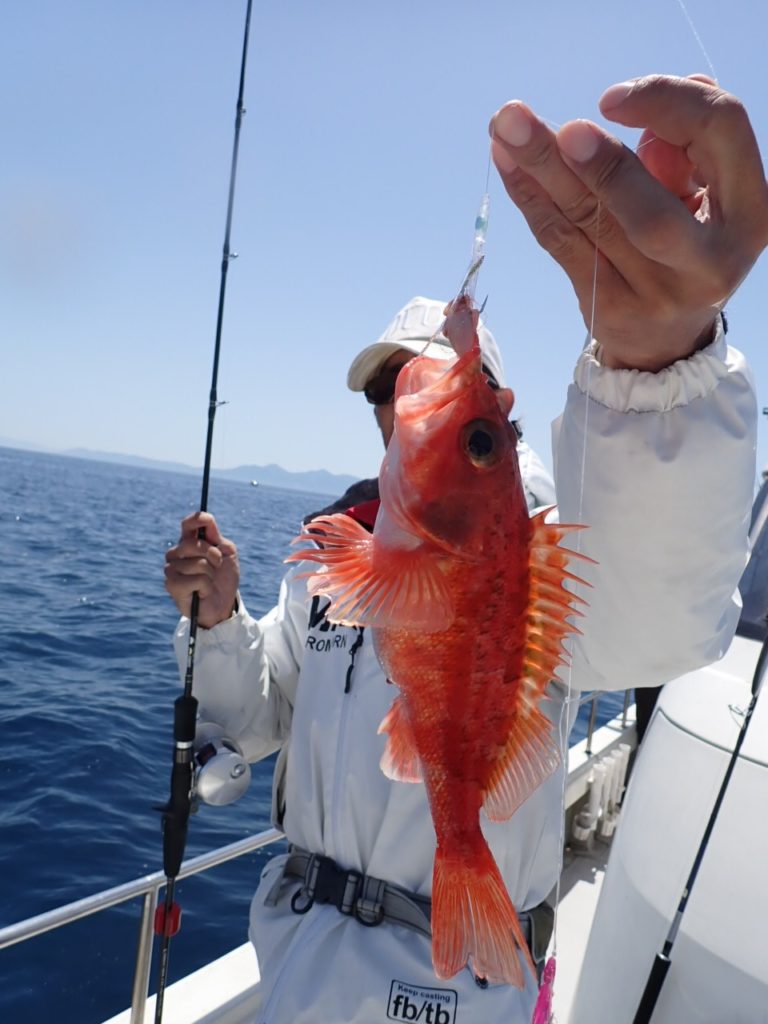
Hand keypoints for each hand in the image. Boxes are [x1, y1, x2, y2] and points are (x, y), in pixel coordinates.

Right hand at [164, 512, 239, 627]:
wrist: (223, 603)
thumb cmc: (223, 578)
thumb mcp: (227, 553)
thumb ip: (216, 536)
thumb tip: (205, 518)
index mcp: (189, 542)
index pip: (188, 524)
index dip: (197, 519)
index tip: (208, 520)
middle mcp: (176, 553)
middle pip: (193, 543)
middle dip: (213, 555)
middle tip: (217, 565)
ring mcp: (171, 569)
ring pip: (198, 563)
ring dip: (211, 574)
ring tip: (209, 581)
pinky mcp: (171, 585)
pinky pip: (196, 579)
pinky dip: (206, 586)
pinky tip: (203, 591)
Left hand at [490, 74, 767, 370]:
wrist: (667, 339)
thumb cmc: (686, 243)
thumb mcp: (703, 197)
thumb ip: (682, 153)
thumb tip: (641, 109)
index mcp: (749, 214)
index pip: (719, 133)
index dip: (665, 104)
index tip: (610, 98)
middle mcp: (707, 261)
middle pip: (648, 210)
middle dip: (603, 165)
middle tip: (563, 131)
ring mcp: (655, 292)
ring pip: (591, 222)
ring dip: (543, 170)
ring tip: (505, 127)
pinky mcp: (607, 307)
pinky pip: (560, 243)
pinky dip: (530, 198)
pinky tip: (505, 162)